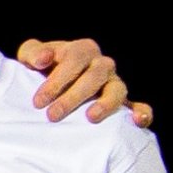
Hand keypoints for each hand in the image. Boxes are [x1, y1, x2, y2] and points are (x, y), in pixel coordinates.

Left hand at [12, 36, 150, 126]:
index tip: (38, 102)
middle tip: (53, 116)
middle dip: (73, 97)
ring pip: (117, 90)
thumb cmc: (40, 67)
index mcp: (82, 50)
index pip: (75, 60)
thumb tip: (44, 59)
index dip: (57, 80)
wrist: (49, 81)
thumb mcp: (31, 56)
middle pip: (95, 76)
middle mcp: (102, 65)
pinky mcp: (122, 103)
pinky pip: (138, 106)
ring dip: (106, 104)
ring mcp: (113, 83)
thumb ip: (33, 52)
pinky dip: (141, 113)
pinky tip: (138, 122)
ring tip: (91, 118)